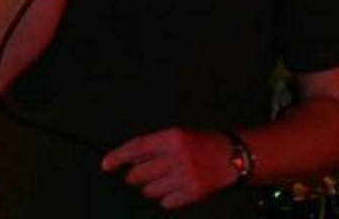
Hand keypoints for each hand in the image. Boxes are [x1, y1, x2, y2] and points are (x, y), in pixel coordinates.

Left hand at [101, 128, 236, 208]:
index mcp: (171, 138)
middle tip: (138, 176)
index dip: (118, 156)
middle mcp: (176, 156)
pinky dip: (166, 198)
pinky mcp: (192, 193)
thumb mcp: (177, 136)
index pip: (137, 147)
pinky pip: (165, 202)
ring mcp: (184, 176)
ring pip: (150, 190)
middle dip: (134, 177)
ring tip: (165, 179)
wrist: (231, 158)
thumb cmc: (200, 145)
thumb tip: (128, 160)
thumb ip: (153, 147)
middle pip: (139, 173)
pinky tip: (176, 188)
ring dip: (151, 188)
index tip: (106, 164)